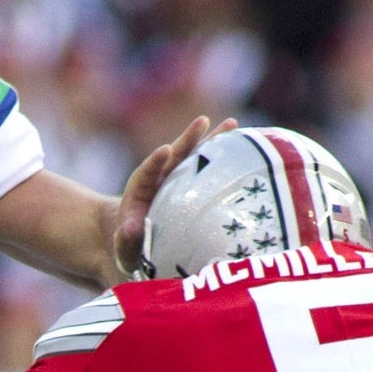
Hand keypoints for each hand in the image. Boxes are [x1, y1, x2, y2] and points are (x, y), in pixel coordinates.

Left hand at [111, 114, 235, 276]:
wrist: (144, 244)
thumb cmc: (133, 249)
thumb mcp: (126, 248)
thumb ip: (125, 240)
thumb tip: (128, 230)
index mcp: (141, 191)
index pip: (147, 172)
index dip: (156, 161)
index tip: (165, 150)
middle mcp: (161, 179)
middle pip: (175, 155)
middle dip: (189, 139)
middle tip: (202, 122)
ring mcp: (179, 180)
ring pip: (196, 158)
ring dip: (213, 141)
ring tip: (232, 124)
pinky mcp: (194, 187)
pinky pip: (210, 173)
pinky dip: (225, 161)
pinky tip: (247, 150)